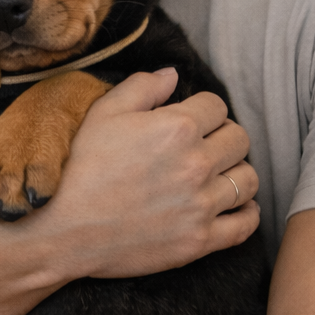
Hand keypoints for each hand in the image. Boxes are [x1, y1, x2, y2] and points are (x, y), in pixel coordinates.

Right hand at [34, 68, 260, 280]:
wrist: (66, 230)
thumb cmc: (81, 168)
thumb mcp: (102, 114)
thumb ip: (141, 87)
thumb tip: (173, 75)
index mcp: (176, 127)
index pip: (216, 105)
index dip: (201, 109)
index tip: (188, 120)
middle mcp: (197, 163)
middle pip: (239, 139)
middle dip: (223, 136)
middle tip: (202, 145)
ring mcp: (202, 204)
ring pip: (248, 179)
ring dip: (236, 171)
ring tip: (216, 174)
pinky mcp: (201, 240)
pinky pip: (246, 223)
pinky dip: (245, 212)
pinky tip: (229, 205)